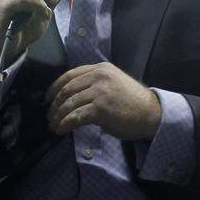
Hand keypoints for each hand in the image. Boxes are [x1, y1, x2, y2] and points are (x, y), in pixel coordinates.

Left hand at [45, 62, 161, 139]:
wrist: (152, 114)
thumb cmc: (132, 102)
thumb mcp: (112, 83)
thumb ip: (93, 84)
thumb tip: (69, 96)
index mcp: (99, 69)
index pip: (69, 75)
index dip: (54, 88)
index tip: (47, 99)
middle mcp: (98, 77)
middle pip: (66, 90)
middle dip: (54, 105)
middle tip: (49, 116)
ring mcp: (100, 92)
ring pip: (69, 104)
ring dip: (57, 116)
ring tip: (53, 125)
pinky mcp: (101, 108)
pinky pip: (76, 116)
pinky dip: (65, 124)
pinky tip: (61, 130)